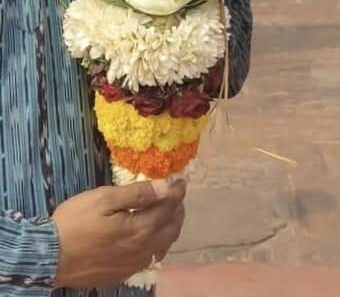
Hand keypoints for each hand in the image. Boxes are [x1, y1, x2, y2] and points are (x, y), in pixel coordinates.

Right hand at [52, 179, 185, 288]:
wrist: (50, 256)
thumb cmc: (75, 222)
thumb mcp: (104, 198)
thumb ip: (137, 194)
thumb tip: (165, 187)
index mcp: (141, 229)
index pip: (168, 207)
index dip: (177, 192)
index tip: (181, 181)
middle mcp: (143, 250)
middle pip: (172, 228)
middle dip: (178, 209)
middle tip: (176, 196)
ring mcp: (134, 264)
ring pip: (163, 245)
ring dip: (170, 227)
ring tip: (167, 213)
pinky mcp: (123, 273)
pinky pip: (150, 257)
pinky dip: (157, 243)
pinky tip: (150, 236)